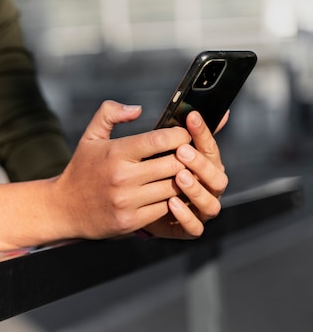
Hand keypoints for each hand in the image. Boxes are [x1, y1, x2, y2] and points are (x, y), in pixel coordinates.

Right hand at [50, 100, 196, 239]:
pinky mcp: (131, 221)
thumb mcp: (90, 137)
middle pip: (174, 164)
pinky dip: (171, 200)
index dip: (179, 135)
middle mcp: (122, 177)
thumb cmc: (81, 170)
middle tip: (189, 155)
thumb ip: (110, 114)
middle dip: (186, 158)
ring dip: (182, 181)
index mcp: (115, 153)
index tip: (182, 135)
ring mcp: (127, 201)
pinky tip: (168, 193)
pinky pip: (165, 208)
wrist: (64, 208)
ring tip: (182, 173)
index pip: (160, 139)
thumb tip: (137, 109)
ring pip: (173, 188)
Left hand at [143, 110, 227, 238]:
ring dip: (197, 188)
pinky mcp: (187, 228)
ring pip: (211, 201)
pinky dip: (186, 216)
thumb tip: (165, 108)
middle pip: (216, 173)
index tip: (190, 117)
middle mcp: (204, 184)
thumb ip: (152, 127)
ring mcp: (198, 207)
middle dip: (200, 161)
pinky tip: (170, 203)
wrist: (119, 205)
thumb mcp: (137, 147)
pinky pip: (195, 227)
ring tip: (179, 177)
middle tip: (182, 151)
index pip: (208, 144)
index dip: (202, 131)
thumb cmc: (134, 170)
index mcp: (198, 162)